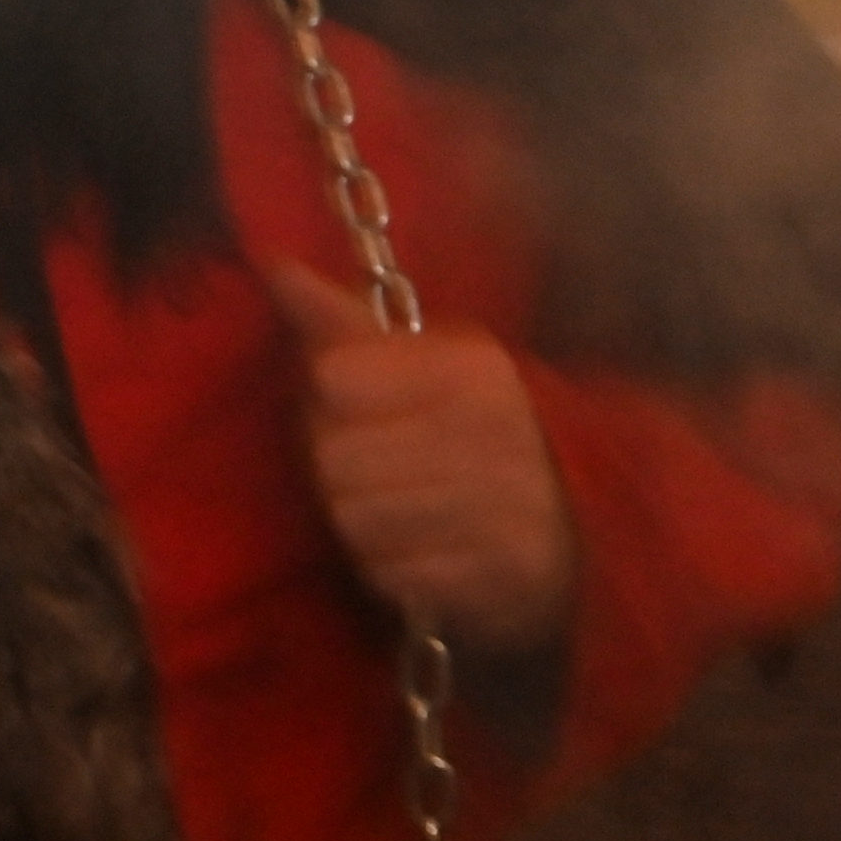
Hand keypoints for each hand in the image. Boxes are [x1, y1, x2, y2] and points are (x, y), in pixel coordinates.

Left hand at [254, 257, 576, 654]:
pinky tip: (418, 554)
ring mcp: (504, 505)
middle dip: (339, 473)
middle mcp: (495, 429)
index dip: (327, 404)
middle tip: (375, 473)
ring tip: (395, 513)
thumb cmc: (464, 434)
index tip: (360, 412)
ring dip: (361, 525)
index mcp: (471, 367)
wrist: (564, 527)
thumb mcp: (416, 365)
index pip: (333, 378)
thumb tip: (275, 265)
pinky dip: (390, 571)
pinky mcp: (500, 574)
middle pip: (334, 457)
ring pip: (355, 518)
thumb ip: (341, 323)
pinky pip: (390, 574)